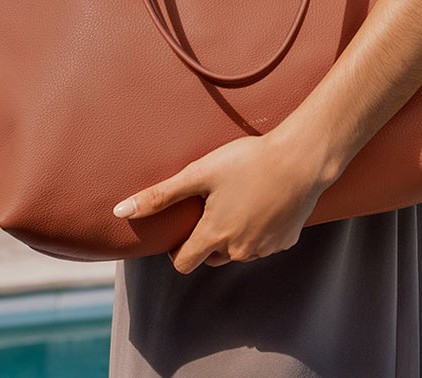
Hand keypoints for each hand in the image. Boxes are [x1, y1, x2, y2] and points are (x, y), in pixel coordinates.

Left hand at [113, 132, 326, 274]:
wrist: (301, 159)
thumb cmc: (247, 161)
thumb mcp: (199, 173)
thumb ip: (160, 195)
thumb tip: (120, 211)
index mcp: (214, 236)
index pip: (183, 263)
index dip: (177, 249)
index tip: (182, 226)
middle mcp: (239, 251)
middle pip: (210, 257)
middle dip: (206, 238)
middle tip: (212, 204)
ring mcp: (264, 249)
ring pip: (238, 251)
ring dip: (233, 234)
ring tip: (239, 198)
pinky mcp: (285, 242)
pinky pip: (263, 242)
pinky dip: (259, 228)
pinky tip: (263, 201)